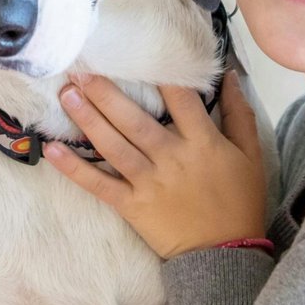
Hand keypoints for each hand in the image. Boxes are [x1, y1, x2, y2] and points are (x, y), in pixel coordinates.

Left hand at [44, 70, 267, 258]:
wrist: (226, 253)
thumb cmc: (239, 201)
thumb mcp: (251, 155)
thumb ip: (239, 114)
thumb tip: (229, 75)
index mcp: (203, 142)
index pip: (180, 98)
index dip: (159, 72)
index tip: (137, 50)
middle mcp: (172, 157)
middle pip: (134, 118)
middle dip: (106, 92)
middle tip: (82, 68)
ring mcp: (149, 182)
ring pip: (113, 145)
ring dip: (87, 119)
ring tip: (67, 93)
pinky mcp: (132, 206)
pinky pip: (99, 185)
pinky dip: (75, 169)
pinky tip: (53, 150)